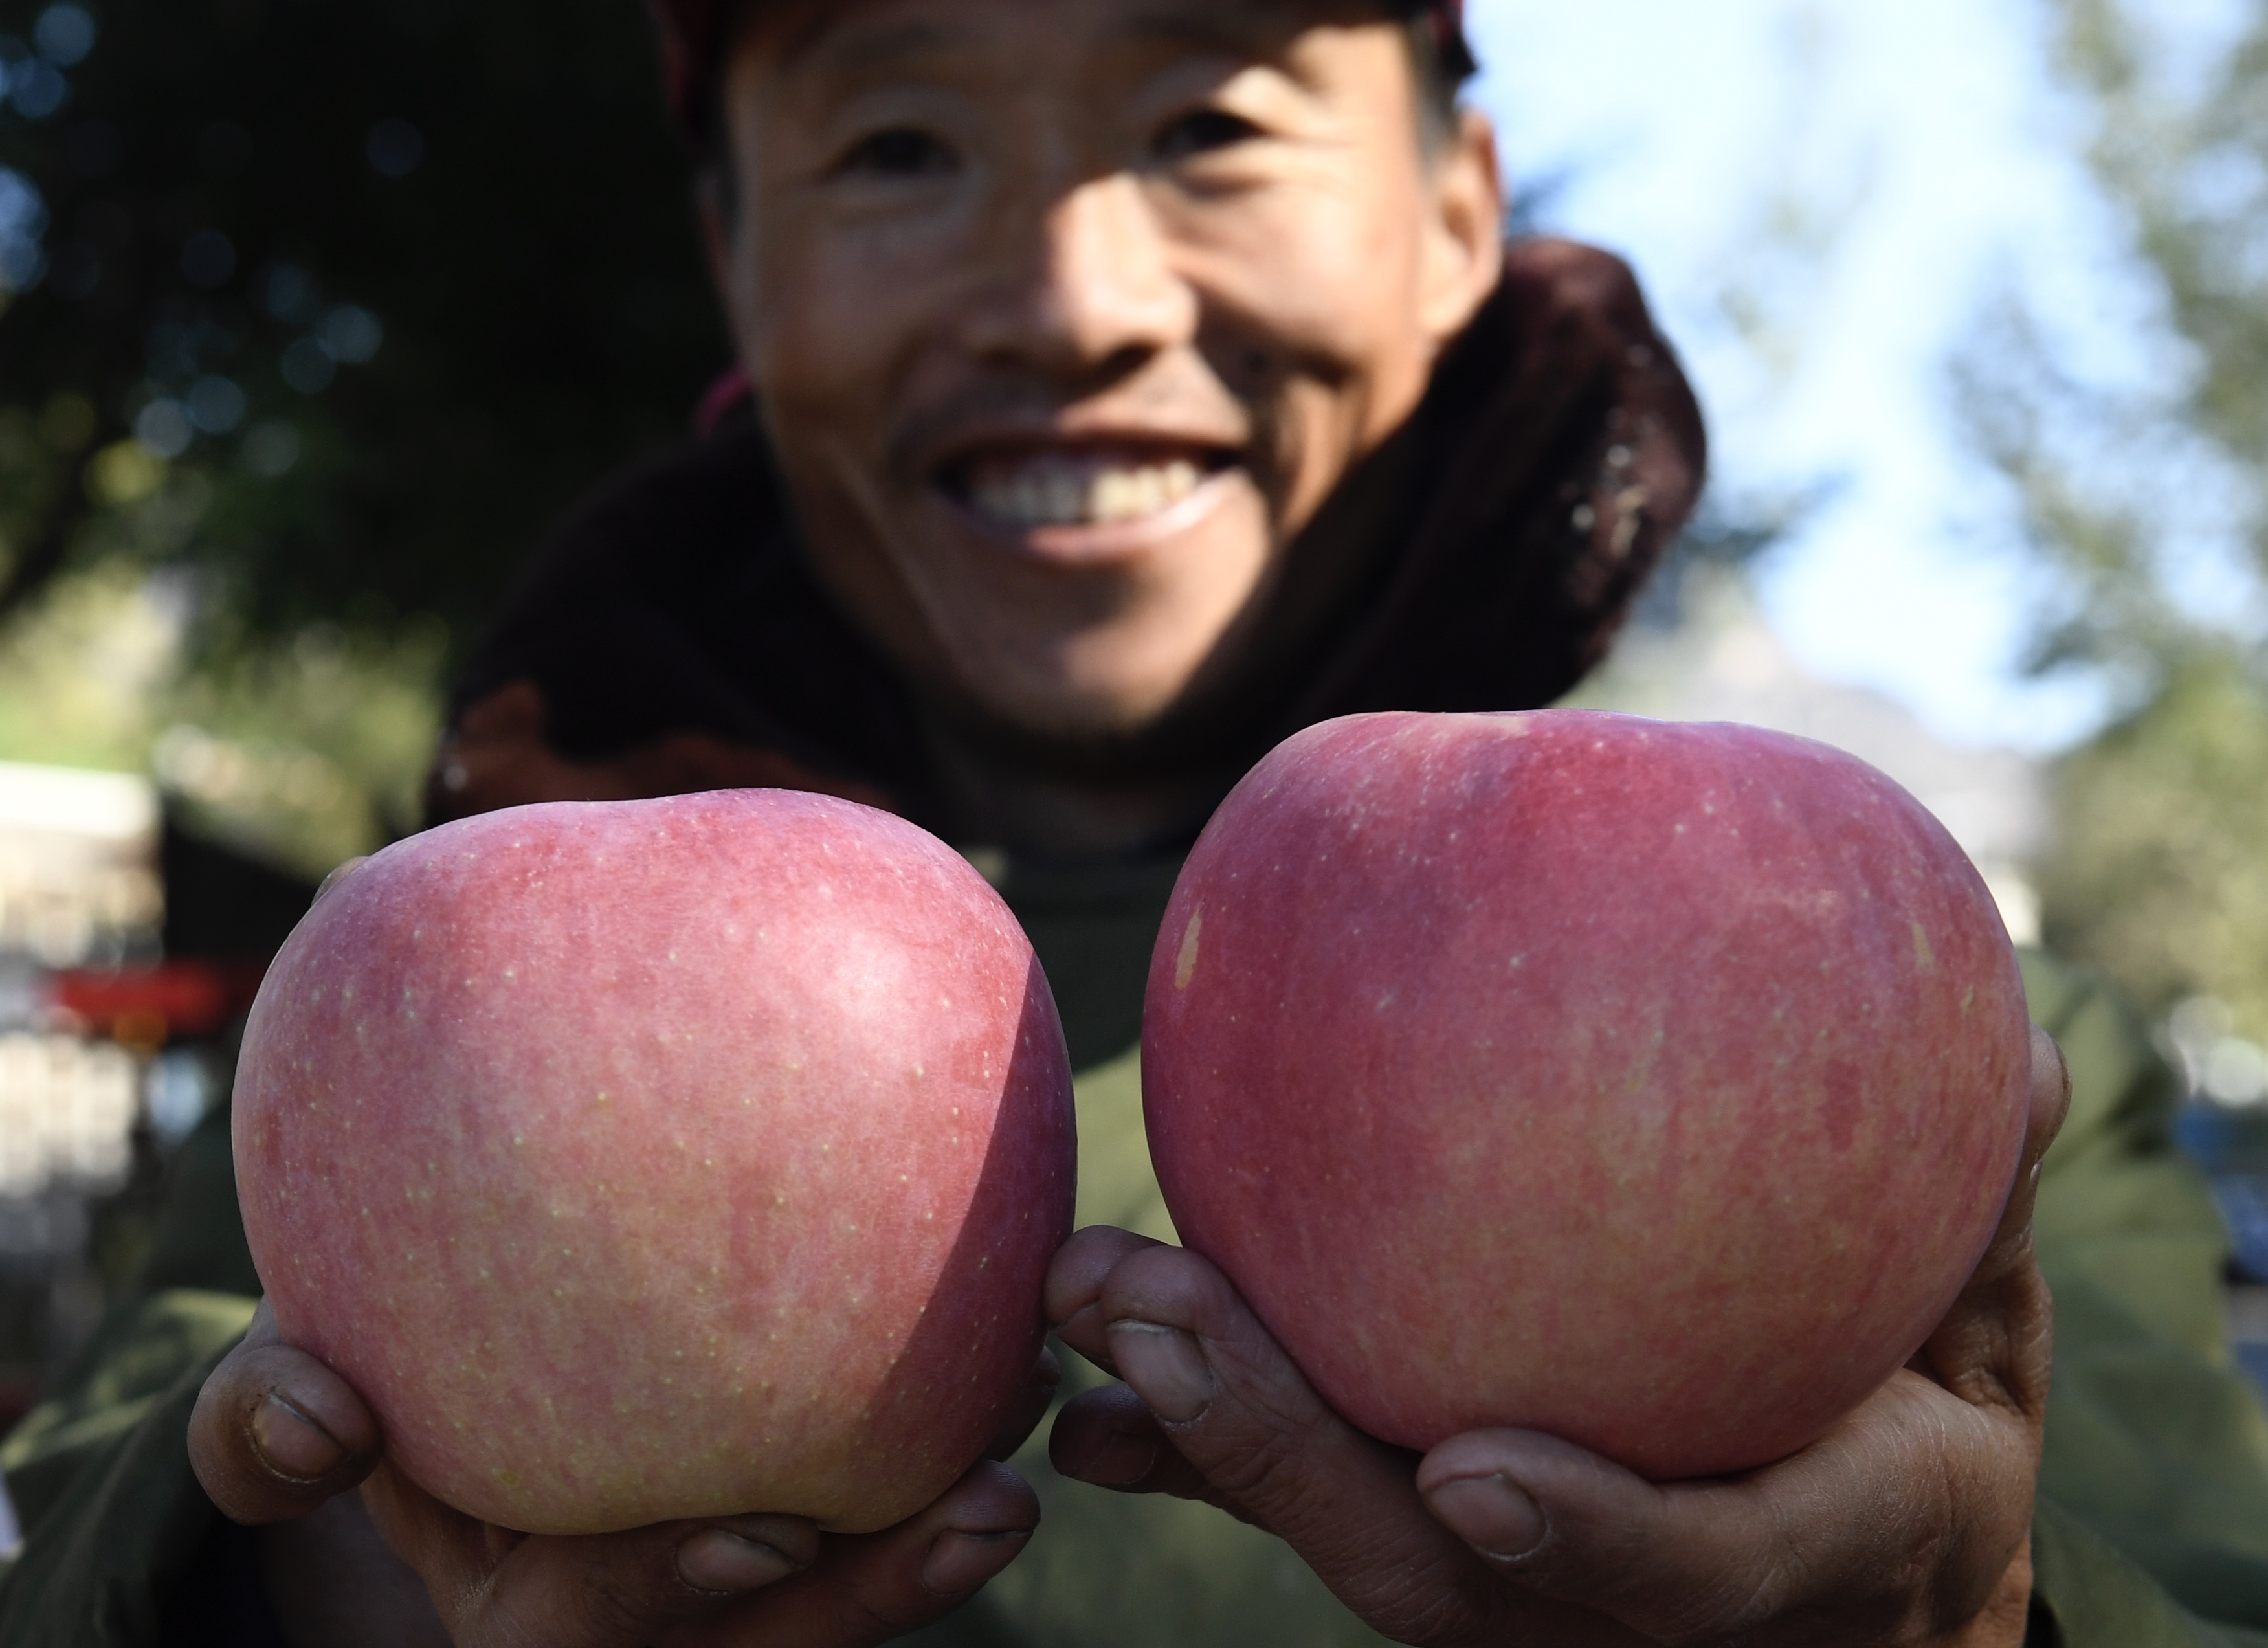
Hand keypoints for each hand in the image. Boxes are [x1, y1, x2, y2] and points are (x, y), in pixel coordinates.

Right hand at [189, 1303, 1051, 1646]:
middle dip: (880, 1590)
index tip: (773, 1529)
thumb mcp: (290, 1422)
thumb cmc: (367, 1406)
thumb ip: (269, 1428)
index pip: (610, 1619)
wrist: (432, 1409)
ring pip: (848, 1601)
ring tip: (1038, 1452)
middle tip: (992, 1507)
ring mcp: (726, 1598)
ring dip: (943, 1539)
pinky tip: (1014, 1370)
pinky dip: (931, 1470)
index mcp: (526, 1612)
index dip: (684, 1585)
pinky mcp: (787, 1543)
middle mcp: (646, 1630)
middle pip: (779, 1639)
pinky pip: (868, 1520)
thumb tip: (316, 1411)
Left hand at [1047, 1025, 2070, 1647]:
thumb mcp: (1984, 1349)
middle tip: (1154, 1320)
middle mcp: (1613, 1613)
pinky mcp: (1436, 1542)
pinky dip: (1193, 1446)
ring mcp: (1509, 1593)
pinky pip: (1310, 1498)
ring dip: (1201, 1430)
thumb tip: (2022, 1056)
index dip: (1591, 1544)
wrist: (1864, 1580)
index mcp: (1781, 1567)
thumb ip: (1980, 1217)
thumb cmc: (1922, 1441)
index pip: (1685, 1577)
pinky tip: (1084, 1389)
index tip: (1485, 1479)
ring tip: (1087, 1303)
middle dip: (1288, 1459)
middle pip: (1434, 1574)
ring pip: (1342, 1537)